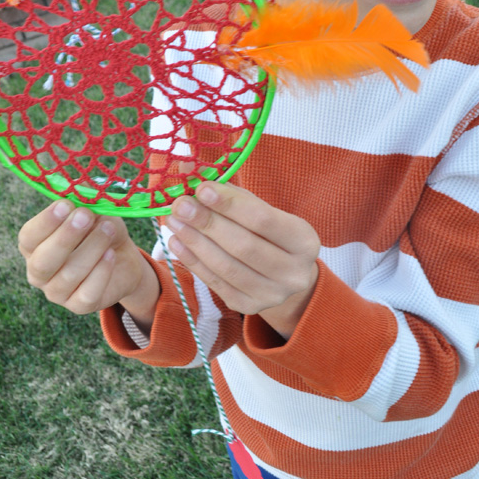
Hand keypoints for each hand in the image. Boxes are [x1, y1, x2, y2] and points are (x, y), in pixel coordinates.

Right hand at [18, 200, 159, 328]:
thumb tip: (82, 198)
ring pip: (68, 275)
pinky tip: (111, 255)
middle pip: (43, 261)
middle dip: (65, 237)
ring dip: (91, 249)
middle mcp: (38, 271)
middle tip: (86, 216)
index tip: (66, 205)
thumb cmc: (99, 230)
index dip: (45, 222)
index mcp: (33, 246)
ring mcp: (56, 292)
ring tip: (108, 229)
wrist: (122, 258)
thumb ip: (85, 206)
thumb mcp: (94, 213)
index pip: (28, 237)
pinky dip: (100, 272)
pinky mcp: (78, 306)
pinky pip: (86, 293)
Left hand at [164, 182, 319, 339]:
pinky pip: (216, 283)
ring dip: (195, 241)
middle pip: (244, 246)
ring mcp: (273, 294)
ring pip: (227, 267)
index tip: (202, 188)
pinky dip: (192, 261)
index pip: (263, 219)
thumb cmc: (267, 232)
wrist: (281, 272)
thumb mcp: (258, 208)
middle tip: (180, 204)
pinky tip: (177, 241)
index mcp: (304, 240)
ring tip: (173, 220)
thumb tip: (189, 171)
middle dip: (207, 223)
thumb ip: (229, 192)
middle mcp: (294, 272)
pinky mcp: (249, 307)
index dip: (230, 204)